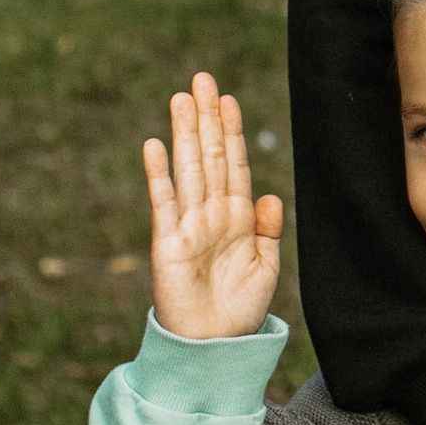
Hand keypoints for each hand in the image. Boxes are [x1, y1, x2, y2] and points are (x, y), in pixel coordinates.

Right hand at [143, 74, 284, 341]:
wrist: (215, 345)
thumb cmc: (241, 309)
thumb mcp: (266, 266)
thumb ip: (269, 230)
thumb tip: (271, 196)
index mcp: (239, 217)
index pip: (236, 164)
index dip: (233, 131)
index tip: (229, 99)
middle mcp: (213, 213)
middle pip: (210, 155)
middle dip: (207, 118)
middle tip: (203, 79)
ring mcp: (189, 224)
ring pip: (189, 168)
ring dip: (184, 133)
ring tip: (182, 98)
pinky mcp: (168, 242)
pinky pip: (164, 202)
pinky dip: (158, 174)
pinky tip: (154, 145)